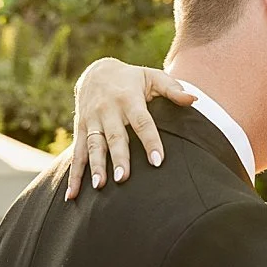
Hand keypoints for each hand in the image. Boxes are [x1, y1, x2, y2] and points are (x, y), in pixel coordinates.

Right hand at [66, 61, 194, 199]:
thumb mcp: (152, 77)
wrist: (95, 71)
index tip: (158, 161)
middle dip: (118, 158)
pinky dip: (74, 175)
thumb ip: (172, 88)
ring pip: (93, 145)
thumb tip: (193, 99)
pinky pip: (76, 153)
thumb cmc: (131, 78)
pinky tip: (72, 194)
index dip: (150, 141)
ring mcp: (92, 120)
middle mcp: (108, 110)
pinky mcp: (80, 129)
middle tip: (123, 178)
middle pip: (115, 136)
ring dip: (95, 166)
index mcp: (129, 98)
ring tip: (99, 185)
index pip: (142, 122)